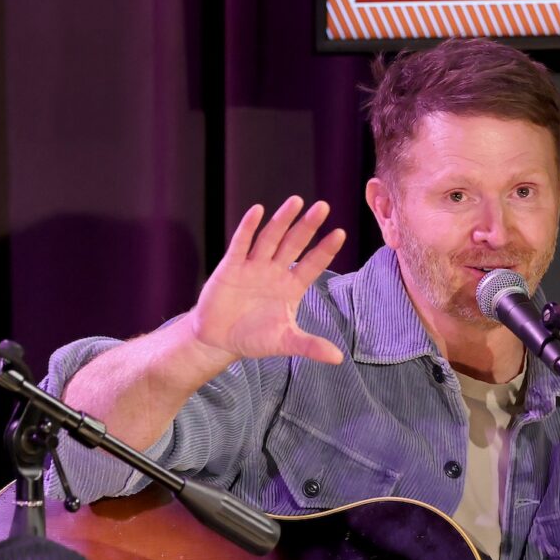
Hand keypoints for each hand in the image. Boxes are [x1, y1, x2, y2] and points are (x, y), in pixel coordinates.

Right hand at [189, 196, 347, 365]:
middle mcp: (275, 272)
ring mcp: (253, 266)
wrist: (219, 340)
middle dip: (308, 226)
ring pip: (270, 238)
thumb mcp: (285, 342)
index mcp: (291, 287)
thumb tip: (338, 358)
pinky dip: (248, 228)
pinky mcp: (231, 267)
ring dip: (282, 220)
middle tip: (323, 206)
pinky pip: (241, 243)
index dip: (325, 249)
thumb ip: (310, 346)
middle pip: (295, 244)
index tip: (340, 232)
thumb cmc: (254, 338)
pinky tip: (258, 211)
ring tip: (297, 201)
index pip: (313, 264)